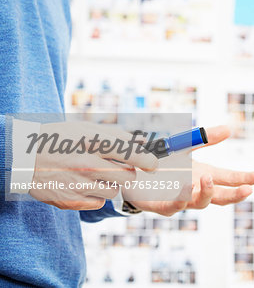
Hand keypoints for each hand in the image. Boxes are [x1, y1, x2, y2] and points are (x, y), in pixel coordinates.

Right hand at [30, 122, 156, 209]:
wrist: (22, 158)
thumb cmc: (59, 139)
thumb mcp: (85, 129)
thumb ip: (117, 135)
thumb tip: (144, 141)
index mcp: (91, 142)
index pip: (129, 152)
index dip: (148, 159)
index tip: (154, 164)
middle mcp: (86, 164)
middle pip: (128, 176)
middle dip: (128, 172)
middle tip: (117, 167)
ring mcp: (78, 184)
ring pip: (115, 191)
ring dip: (111, 184)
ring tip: (94, 174)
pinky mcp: (71, 201)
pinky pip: (99, 202)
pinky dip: (96, 194)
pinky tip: (83, 184)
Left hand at [129, 126, 253, 215]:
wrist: (134, 171)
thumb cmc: (162, 161)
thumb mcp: (185, 146)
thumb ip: (205, 138)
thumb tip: (230, 129)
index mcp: (204, 176)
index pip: (229, 179)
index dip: (245, 178)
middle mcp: (196, 190)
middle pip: (220, 196)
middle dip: (235, 194)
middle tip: (248, 189)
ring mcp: (181, 200)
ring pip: (199, 203)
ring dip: (206, 192)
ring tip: (208, 178)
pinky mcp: (162, 206)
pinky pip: (174, 206)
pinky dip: (180, 199)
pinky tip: (185, 189)